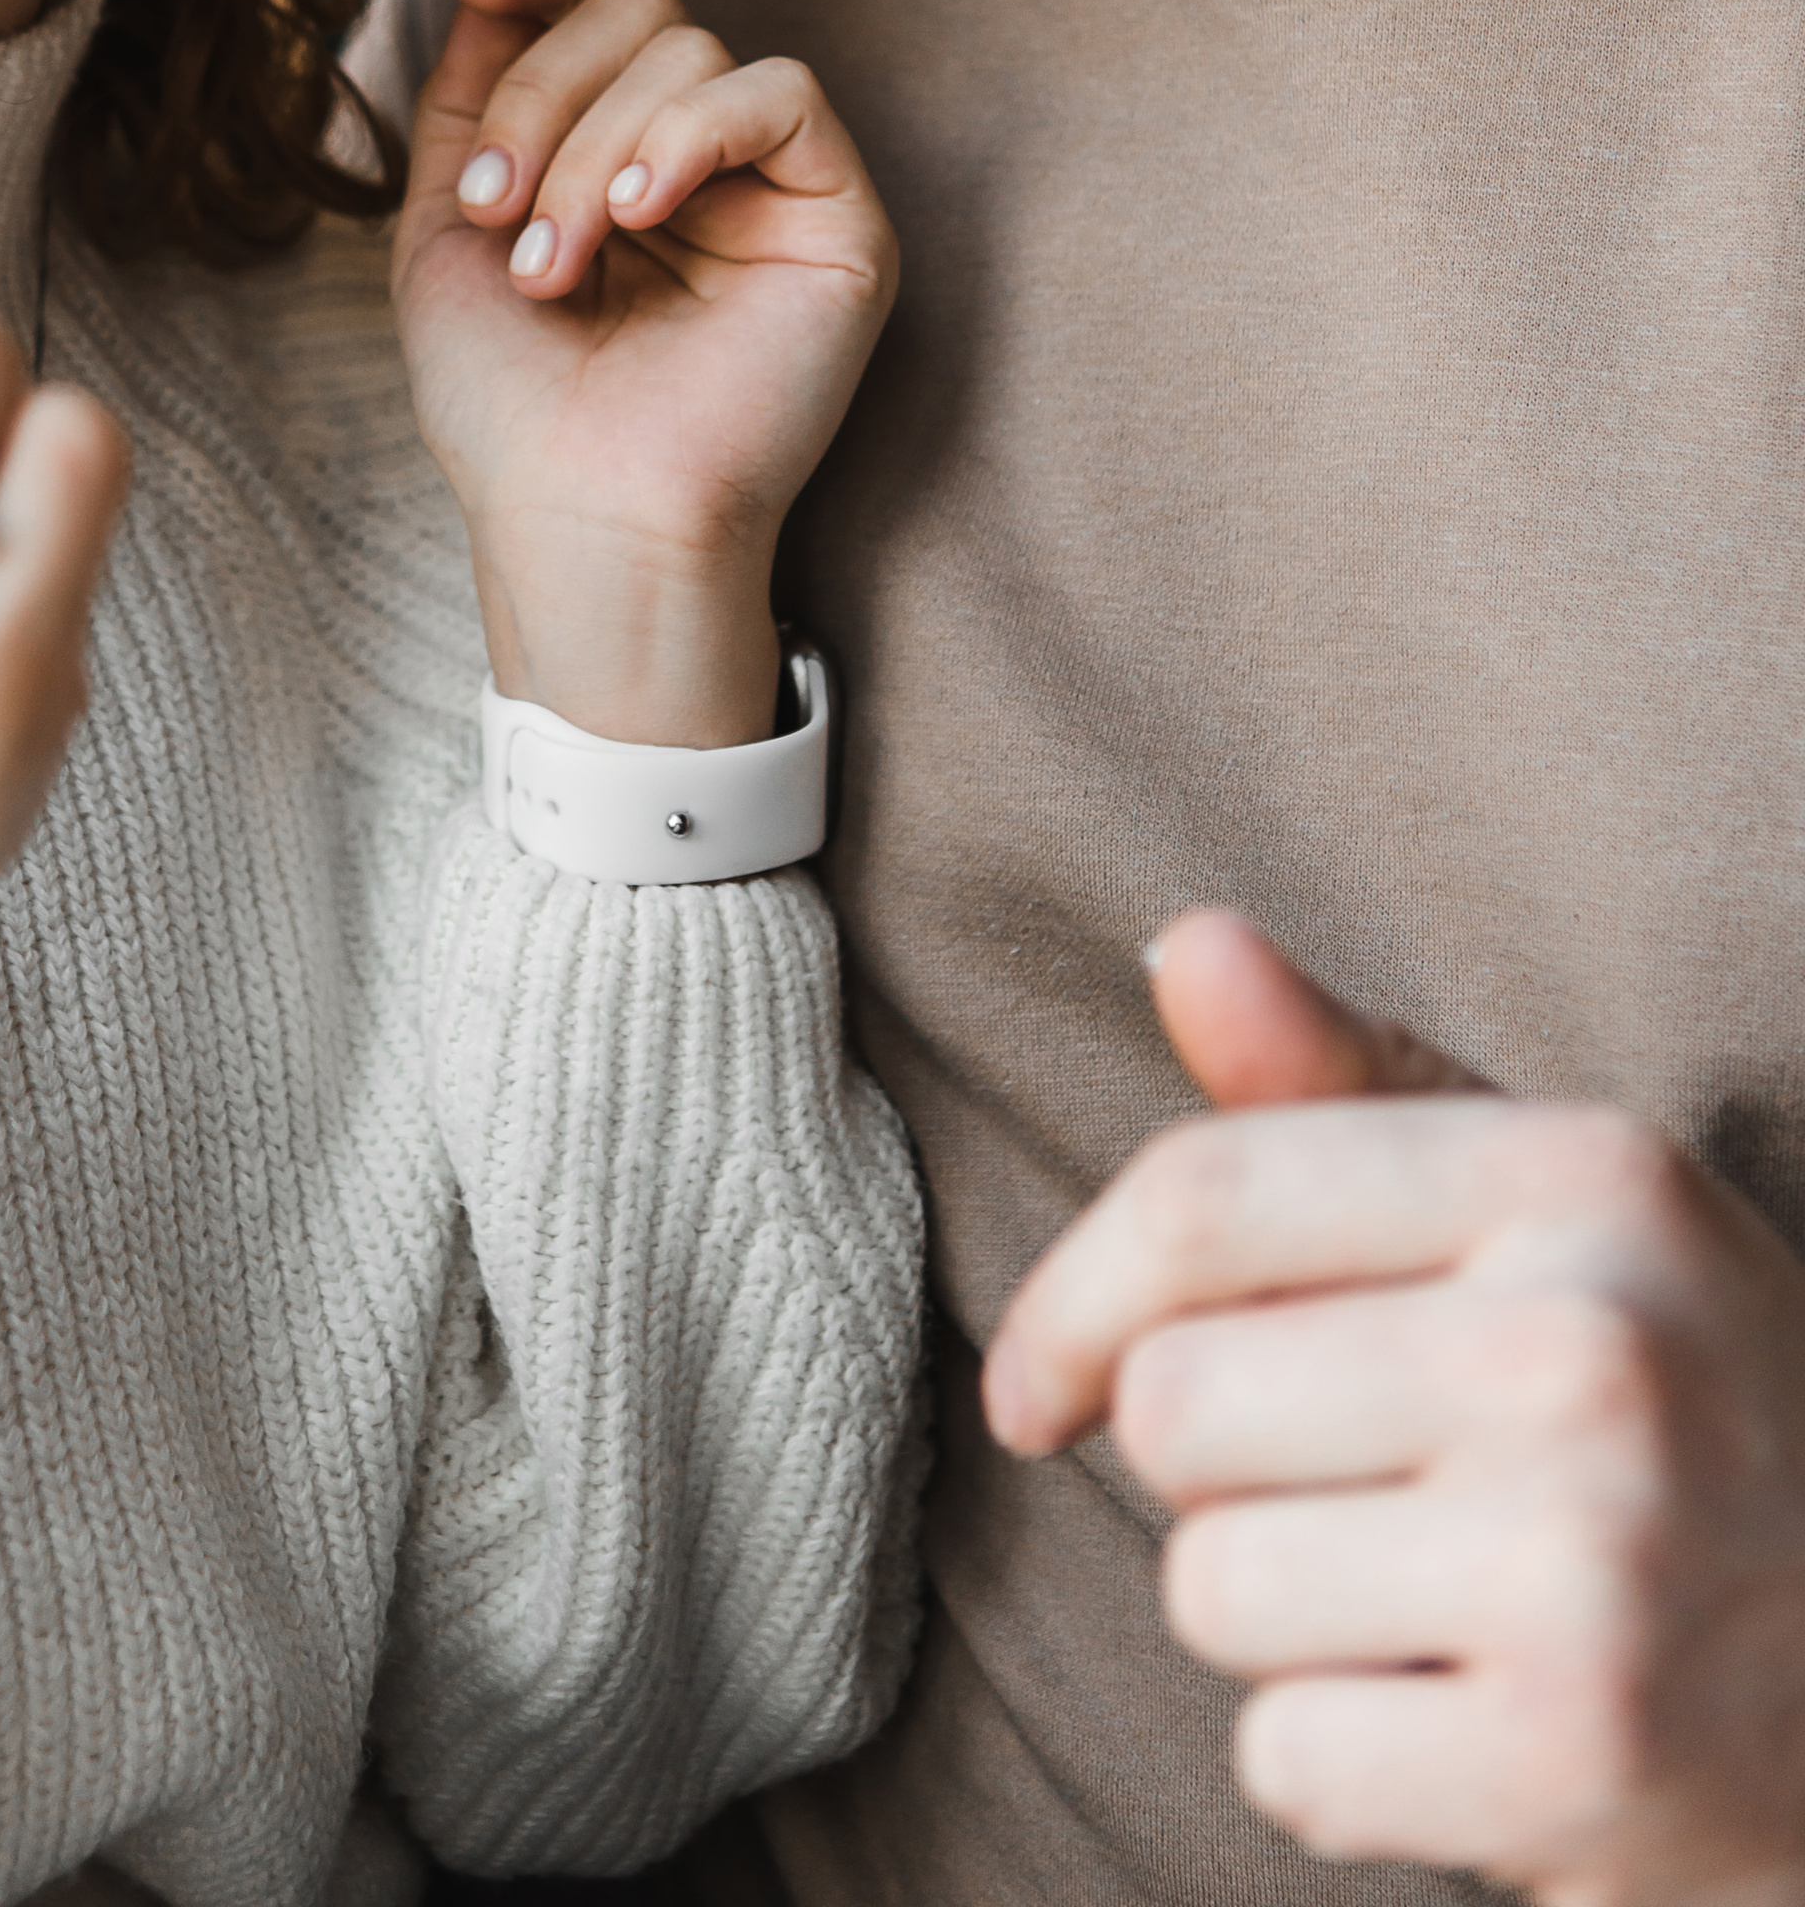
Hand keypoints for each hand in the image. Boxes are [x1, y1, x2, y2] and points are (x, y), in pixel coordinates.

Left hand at [391, 0, 896, 746]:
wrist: (579, 520)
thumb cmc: (510, 404)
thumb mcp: (444, 226)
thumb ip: (468, 97)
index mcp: (620, 147)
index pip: (611, 0)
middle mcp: (705, 154)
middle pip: (641, 8)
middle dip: (541, 92)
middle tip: (494, 211)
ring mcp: (774, 183)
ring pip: (690, 49)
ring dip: (590, 149)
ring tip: (555, 268)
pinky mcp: (840, 218)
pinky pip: (781, 93)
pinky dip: (689, 134)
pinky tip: (639, 216)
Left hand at [982, 909, 1804, 1904]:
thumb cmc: (1669, 1405)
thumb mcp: (1544, 1208)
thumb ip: (1342, 1080)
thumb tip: (1186, 941)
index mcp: (1579, 1177)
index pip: (1202, 1201)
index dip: (1070, 1300)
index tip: (1040, 1385)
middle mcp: (1592, 1350)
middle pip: (1178, 1405)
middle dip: (1217, 1473)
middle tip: (1362, 1495)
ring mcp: (1594, 1561)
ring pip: (1213, 1590)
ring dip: (1279, 1622)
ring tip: (1427, 1600)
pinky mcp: (1580, 1759)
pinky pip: (1285, 1762)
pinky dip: (1343, 1768)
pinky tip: (1464, 1721)